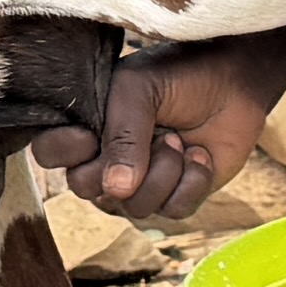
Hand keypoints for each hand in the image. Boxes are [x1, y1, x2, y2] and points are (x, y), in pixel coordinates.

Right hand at [35, 29, 285, 218]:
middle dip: (126, 166)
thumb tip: (116, 189)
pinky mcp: (177, 196)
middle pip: (88, 189)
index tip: (91, 135)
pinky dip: (192, 182)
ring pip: (135, 206)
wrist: (236, 81)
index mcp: (87, 125)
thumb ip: (122, 135)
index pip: (49, 153)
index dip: (66, 151)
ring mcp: (141, 181)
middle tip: (157, 135)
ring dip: (166, 172)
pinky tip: (201, 155)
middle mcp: (107, 158)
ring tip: (181, 141)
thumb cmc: (180, 74)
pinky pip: (173, 211)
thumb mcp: (139, 89)